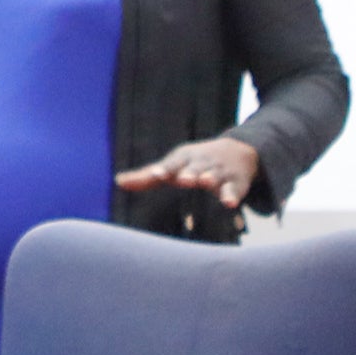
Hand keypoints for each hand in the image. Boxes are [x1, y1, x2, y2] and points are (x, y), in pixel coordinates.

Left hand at [115, 136, 260, 210]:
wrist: (237, 151)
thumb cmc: (194, 162)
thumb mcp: (173, 165)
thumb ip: (147, 177)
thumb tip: (117, 181)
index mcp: (183, 159)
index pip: (171, 165)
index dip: (163, 170)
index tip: (156, 174)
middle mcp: (200, 164)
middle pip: (194, 168)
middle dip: (189, 173)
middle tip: (183, 178)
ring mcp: (219, 172)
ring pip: (214, 176)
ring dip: (209, 178)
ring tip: (204, 181)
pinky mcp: (236, 183)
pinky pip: (234, 190)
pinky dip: (232, 195)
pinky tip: (230, 203)